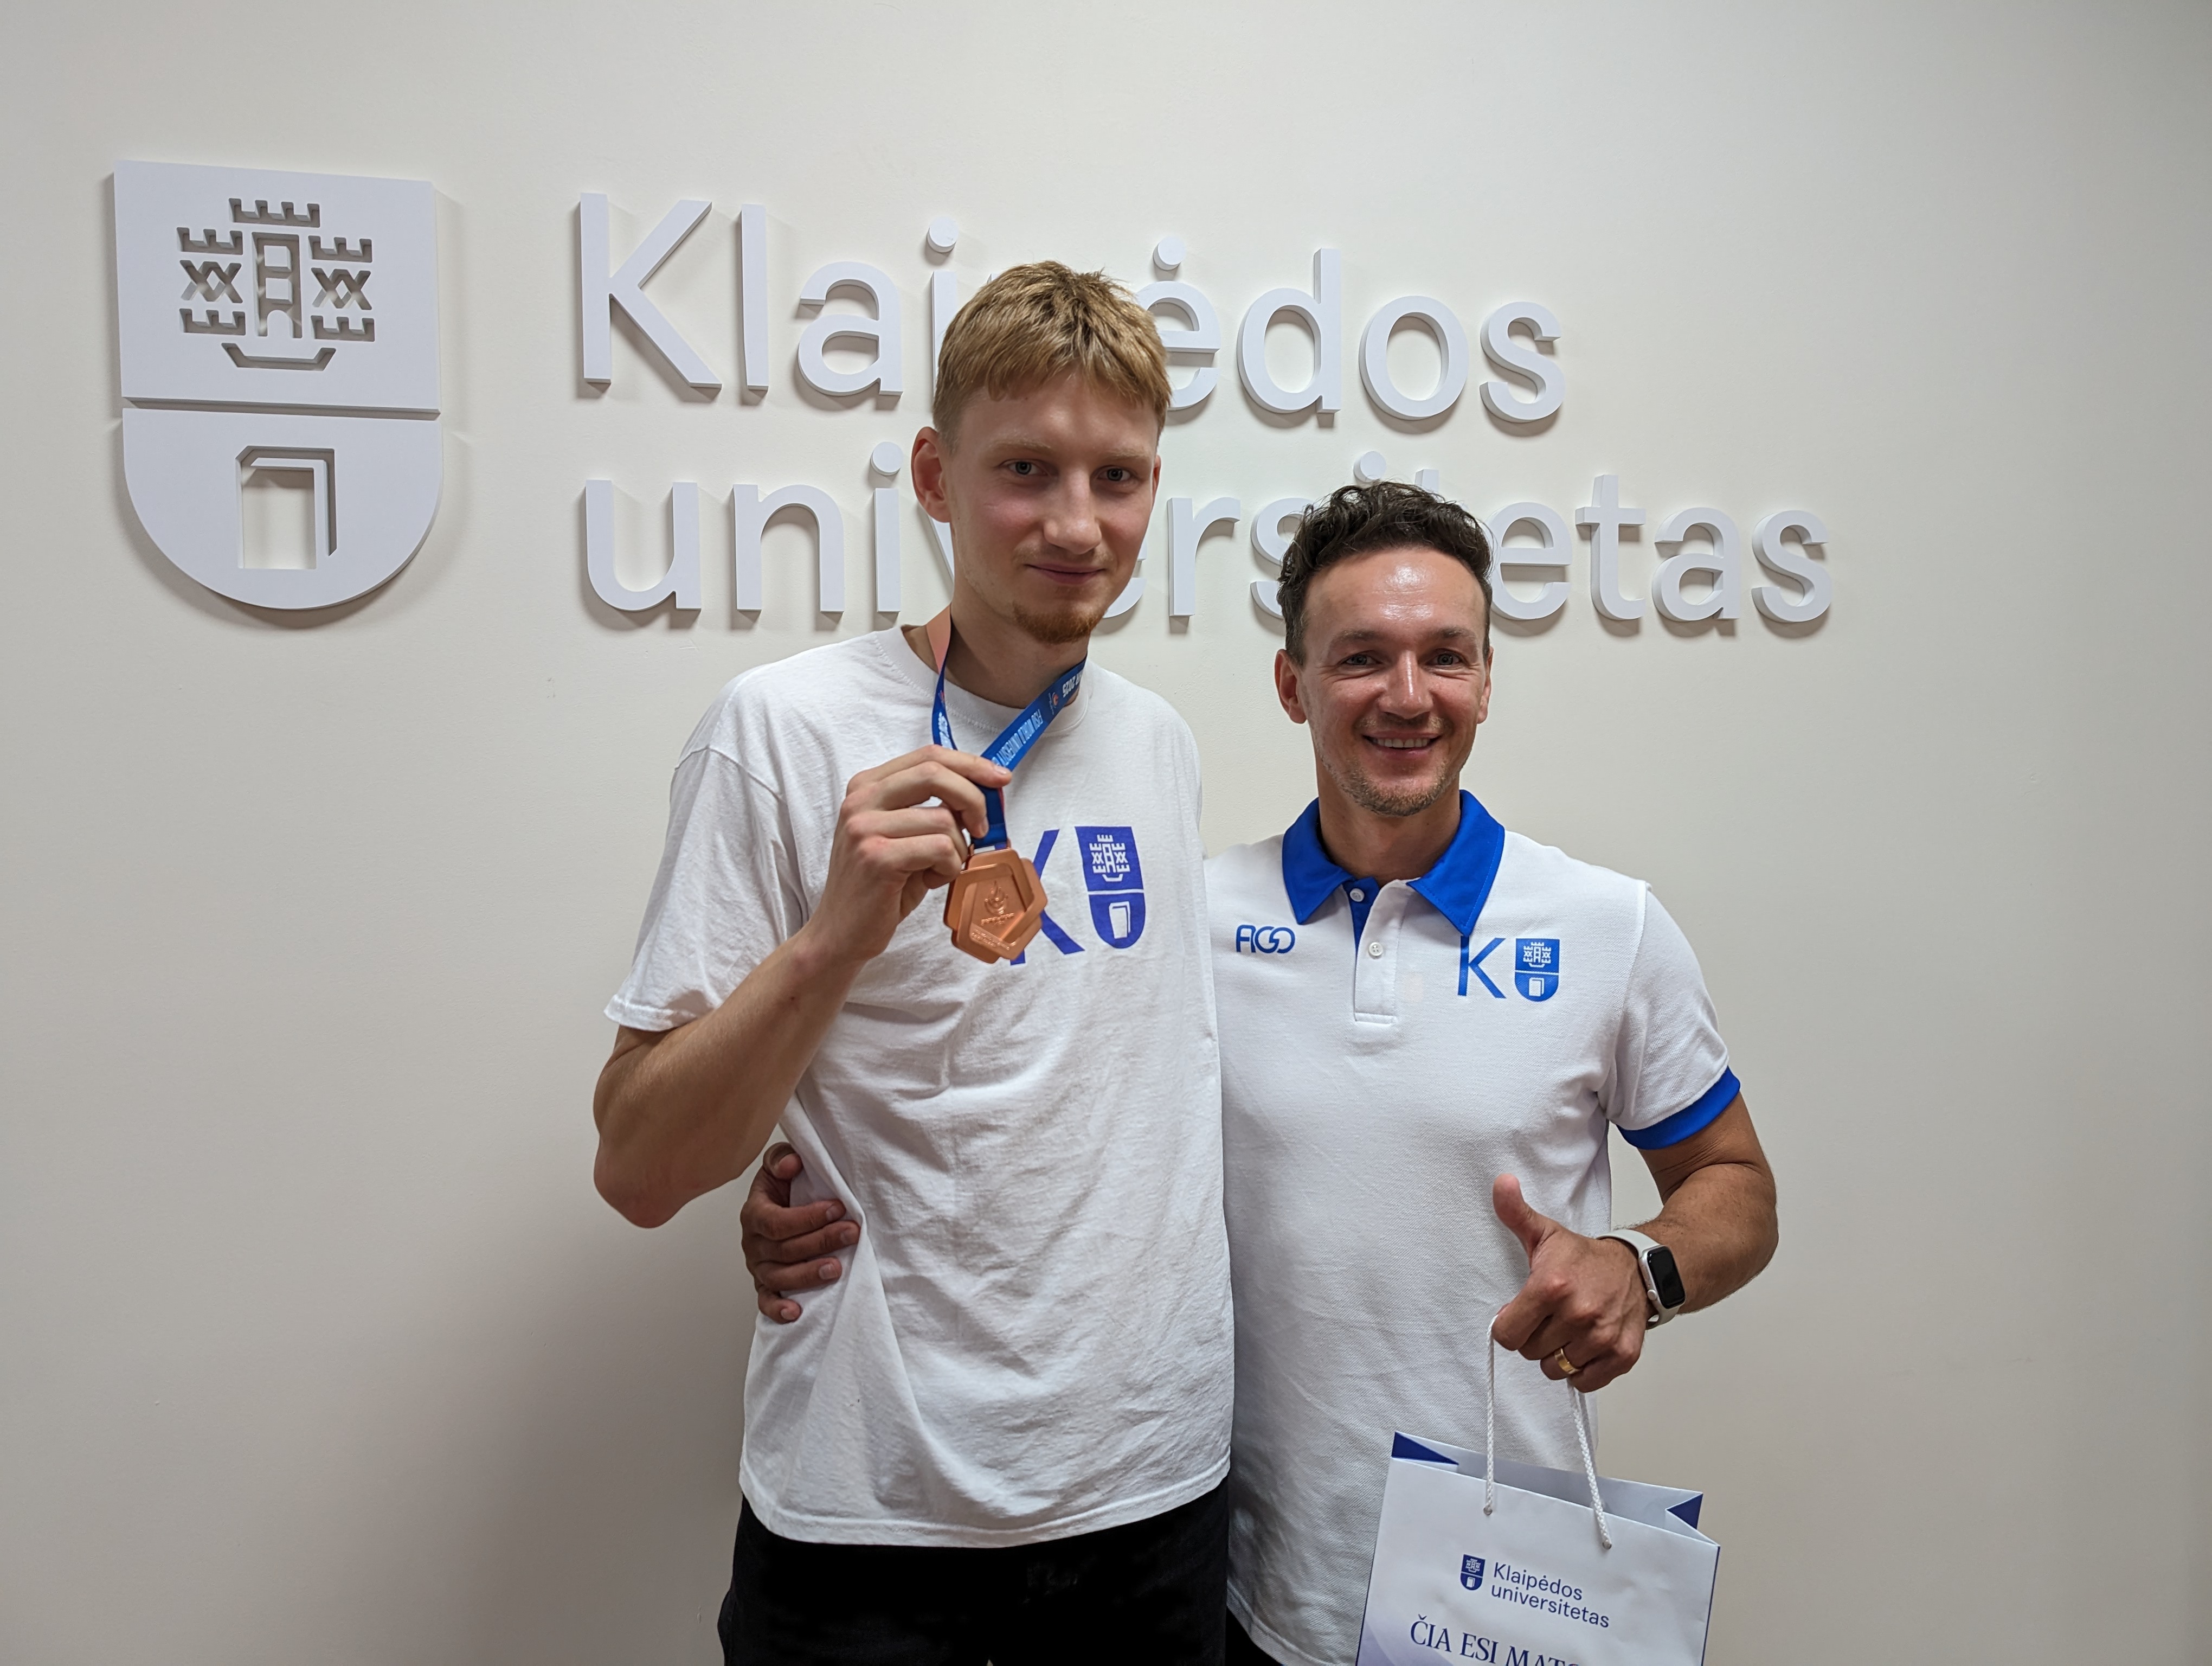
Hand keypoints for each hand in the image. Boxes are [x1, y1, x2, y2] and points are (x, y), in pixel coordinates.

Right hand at [741, 1144, 860, 1322]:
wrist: (779, 1206)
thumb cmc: (783, 1187)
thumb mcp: (779, 1165)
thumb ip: (781, 1158)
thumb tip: (792, 1163)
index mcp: (754, 1213)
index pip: (776, 1222)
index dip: (807, 1217)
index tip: (838, 1207)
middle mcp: (753, 1243)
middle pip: (784, 1250)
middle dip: (821, 1241)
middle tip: (851, 1233)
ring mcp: (758, 1267)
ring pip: (780, 1278)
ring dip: (809, 1275)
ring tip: (837, 1268)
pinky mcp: (766, 1286)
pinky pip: (767, 1302)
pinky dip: (779, 1310)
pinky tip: (796, 1312)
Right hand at [801, 745, 1011, 970]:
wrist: (841, 932)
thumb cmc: (881, 886)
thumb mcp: (904, 837)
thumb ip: (933, 810)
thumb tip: (986, 795)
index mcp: (867, 786)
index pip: (927, 756)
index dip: (970, 764)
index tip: (1000, 778)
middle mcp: (861, 800)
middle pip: (935, 774)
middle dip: (974, 798)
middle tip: (983, 828)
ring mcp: (865, 827)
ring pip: (944, 819)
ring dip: (958, 850)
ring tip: (942, 869)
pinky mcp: (877, 857)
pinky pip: (940, 849)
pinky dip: (950, 868)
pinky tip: (933, 880)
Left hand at [1489, 1174, 1647, 1392]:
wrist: (1638, 1268)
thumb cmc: (1585, 1257)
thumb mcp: (1546, 1233)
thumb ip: (1515, 1212)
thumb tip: (1500, 1183)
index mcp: (1551, 1286)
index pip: (1506, 1334)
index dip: (1509, 1325)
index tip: (1521, 1313)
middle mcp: (1577, 1314)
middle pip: (1529, 1352)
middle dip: (1534, 1337)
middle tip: (1549, 1317)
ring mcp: (1602, 1337)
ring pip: (1556, 1368)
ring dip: (1557, 1354)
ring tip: (1568, 1328)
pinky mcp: (1622, 1355)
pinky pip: (1584, 1382)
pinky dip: (1581, 1370)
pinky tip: (1584, 1345)